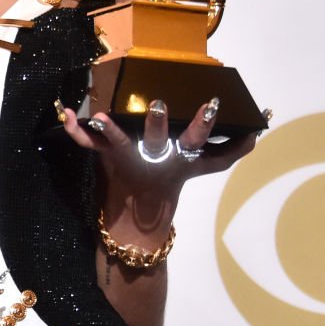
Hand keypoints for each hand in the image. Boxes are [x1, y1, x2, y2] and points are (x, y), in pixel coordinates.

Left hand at [60, 97, 259, 227]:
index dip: (205, 125)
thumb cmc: (171, 183)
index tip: (211, 104)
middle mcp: (155, 157)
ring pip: (119, 145)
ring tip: (99, 116)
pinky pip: (87, 144)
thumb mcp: (202, 167)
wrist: (137, 221)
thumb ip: (229, 151)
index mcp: (180, 157)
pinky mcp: (106, 158)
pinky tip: (66, 112)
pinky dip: (75, 129)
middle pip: (157, 141)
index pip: (198, 141)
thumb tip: (259, 132)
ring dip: (110, 130)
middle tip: (156, 104)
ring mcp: (129, 159)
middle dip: (156, 125)